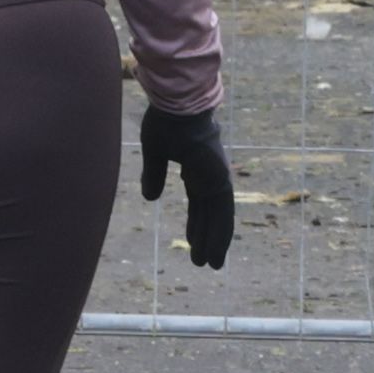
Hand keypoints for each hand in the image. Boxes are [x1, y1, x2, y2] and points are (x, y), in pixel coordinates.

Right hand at [140, 103, 233, 270]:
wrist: (179, 107)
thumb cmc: (166, 122)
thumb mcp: (155, 153)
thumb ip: (154, 175)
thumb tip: (151, 198)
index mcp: (196, 169)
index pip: (199, 203)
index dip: (197, 223)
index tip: (193, 240)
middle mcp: (210, 177)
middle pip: (211, 214)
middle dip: (207, 237)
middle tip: (204, 260)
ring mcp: (217, 179)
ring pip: (219, 218)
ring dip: (216, 242)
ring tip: (211, 265)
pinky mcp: (219, 182)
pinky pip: (222, 214)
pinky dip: (220, 234)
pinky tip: (216, 251)